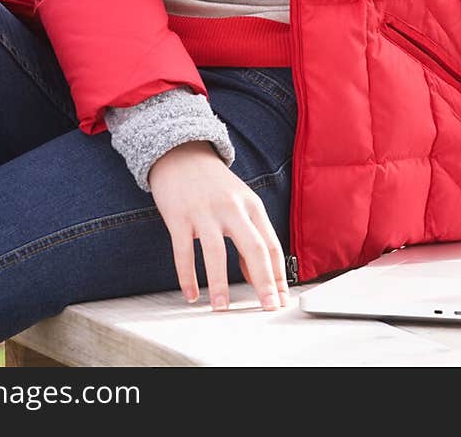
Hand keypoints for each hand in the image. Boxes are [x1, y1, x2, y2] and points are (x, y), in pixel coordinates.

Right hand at [147, 140, 288, 311]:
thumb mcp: (240, 203)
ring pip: (216, 252)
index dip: (279, 275)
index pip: (271, 245)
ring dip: (220, 284)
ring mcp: (204, 211)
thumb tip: (258, 277)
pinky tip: (191, 294)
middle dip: (264, 281)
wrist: (181, 152)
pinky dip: (187, 276)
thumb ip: (251, 236)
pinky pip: (183, 251)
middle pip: (253, 247)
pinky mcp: (179, 215)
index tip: (281, 300)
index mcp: (251, 205)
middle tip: (267, 307)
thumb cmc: (214, 184)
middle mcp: (231, 207)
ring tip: (222, 308)